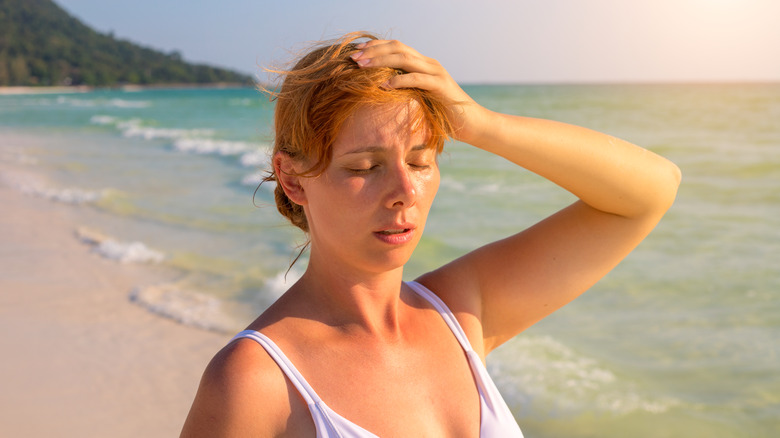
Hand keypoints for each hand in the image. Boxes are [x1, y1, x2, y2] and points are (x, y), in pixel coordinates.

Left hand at [350, 39, 487, 143]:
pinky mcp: (440, 86)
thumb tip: (380, 94)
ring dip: (381, 61)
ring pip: (405, 59)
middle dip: (373, 52)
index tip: (356, 53)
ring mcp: (436, 73)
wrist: (471, 124)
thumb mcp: (419, 100)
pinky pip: (416, 79)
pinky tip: (383, 85)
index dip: (375, 47)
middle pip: (397, 48)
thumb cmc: (442, 116)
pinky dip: (398, 80)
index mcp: (423, 64)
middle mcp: (429, 64)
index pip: (396, 47)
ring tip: (362, 67)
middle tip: (353, 58)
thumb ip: (404, 92)